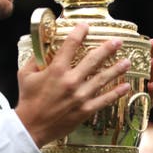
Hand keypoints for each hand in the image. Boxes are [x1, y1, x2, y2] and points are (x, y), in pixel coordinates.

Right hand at [15, 23, 131, 147]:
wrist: (31, 127)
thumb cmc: (27, 100)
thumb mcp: (25, 75)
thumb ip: (34, 60)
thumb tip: (41, 47)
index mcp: (56, 70)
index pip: (70, 45)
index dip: (79, 33)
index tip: (86, 26)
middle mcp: (70, 81)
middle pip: (93, 60)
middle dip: (107, 49)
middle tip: (118, 41)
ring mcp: (80, 96)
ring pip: (103, 79)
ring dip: (116, 69)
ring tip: (127, 62)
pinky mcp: (85, 110)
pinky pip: (104, 100)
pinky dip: (116, 93)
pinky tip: (126, 87)